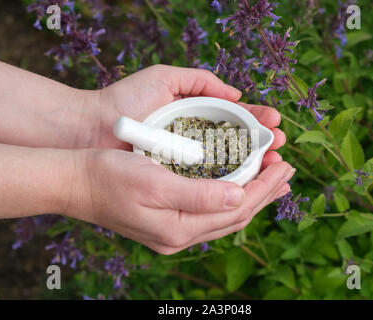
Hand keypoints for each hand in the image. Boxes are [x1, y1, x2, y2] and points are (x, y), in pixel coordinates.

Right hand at [68, 148, 294, 254]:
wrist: (75, 181)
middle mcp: (180, 235)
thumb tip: (239, 197)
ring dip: (251, 194)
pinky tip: (237, 186)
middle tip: (288, 171)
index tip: (284, 165)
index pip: (236, 208)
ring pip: (225, 215)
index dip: (264, 186)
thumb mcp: (154, 183)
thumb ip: (199, 196)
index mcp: (179, 229)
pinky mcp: (167, 219)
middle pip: (235, 215)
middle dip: (264, 192)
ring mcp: (173, 230)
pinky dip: (230, 196)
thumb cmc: (109, 176)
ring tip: (273, 180)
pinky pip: (210, 211)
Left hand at [92, 65, 286, 168]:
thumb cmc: (124, 101)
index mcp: (195, 121)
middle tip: (282, 149)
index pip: (235, 124)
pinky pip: (205, 187)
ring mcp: (184, 167)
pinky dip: (228, 186)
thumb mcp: (164, 80)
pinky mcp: (173, 184)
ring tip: (275, 167)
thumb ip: (200, 81)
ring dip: (252, 170)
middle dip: (262, 149)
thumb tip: (237, 93)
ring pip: (226, 171)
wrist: (90, 127)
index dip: (258, 125)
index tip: (276, 124)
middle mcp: (194, 146)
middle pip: (236, 150)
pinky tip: (247, 185)